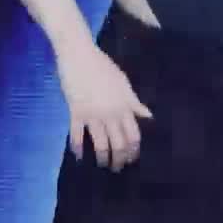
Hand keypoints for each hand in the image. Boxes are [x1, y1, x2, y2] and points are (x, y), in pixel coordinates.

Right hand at [56, 41, 152, 170]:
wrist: (79, 54)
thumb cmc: (102, 66)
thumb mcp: (123, 83)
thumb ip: (134, 102)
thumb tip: (147, 116)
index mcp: (124, 106)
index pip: (134, 135)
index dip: (133, 150)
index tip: (131, 158)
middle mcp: (111, 114)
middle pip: (119, 144)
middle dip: (119, 159)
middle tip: (117, 167)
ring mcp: (93, 114)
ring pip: (101, 144)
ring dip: (102, 158)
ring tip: (101, 165)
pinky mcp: (75, 112)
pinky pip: (77, 135)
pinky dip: (77, 148)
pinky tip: (78, 156)